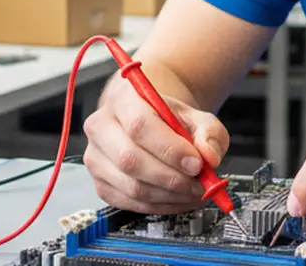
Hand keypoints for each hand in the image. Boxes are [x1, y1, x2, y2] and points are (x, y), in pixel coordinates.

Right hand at [83, 82, 229, 213]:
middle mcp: (101, 127)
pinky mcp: (100, 183)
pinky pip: (130, 203)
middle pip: (130, 160)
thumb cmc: (169, 119)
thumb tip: (208, 156)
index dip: (170, 149)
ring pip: (132, 186)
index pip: (139, 126)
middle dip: (171, 178)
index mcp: (123, 99)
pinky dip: (161, 206)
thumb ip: (209, 132)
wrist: (149, 124)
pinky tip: (180, 199)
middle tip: (199, 184)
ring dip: (170, 195)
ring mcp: (96, 158)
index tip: (196, 163)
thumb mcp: (197, 117)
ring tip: (195, 192)